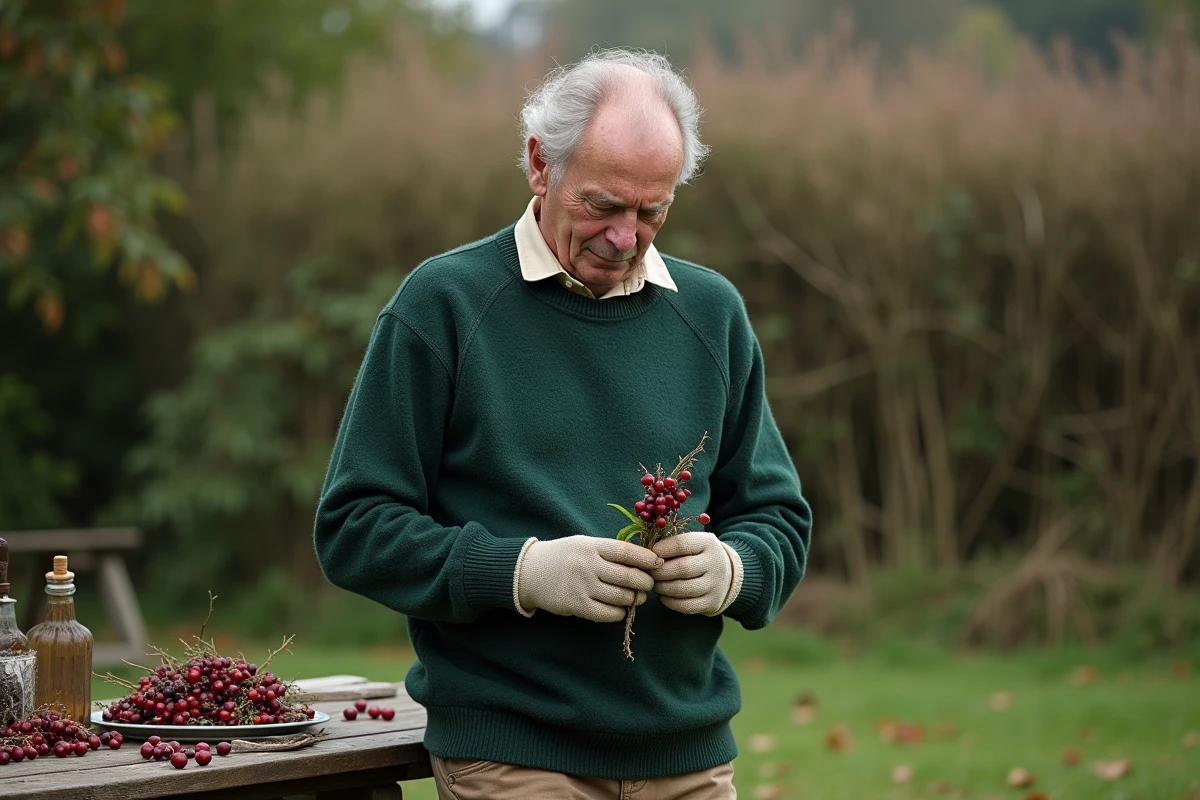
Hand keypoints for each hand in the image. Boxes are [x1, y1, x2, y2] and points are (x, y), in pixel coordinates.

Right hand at [517, 536, 660, 622]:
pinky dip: (619, 613)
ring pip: (621, 597)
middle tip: (649, 585)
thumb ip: (609, 551)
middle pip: (629, 576)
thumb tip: (644, 560)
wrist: (530, 572)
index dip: (647, 559)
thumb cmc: (564, 556)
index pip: (627, 552)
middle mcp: (588, 564)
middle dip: (645, 583)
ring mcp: (582, 586)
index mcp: (592, 546)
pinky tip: (620, 609)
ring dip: (634, 599)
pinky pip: (607, 613)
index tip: (659, 563)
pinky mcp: (576, 605)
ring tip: (636, 597)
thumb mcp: (584, 544)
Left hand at [651, 532, 739, 615]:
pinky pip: (687, 606)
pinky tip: (664, 597)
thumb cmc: (698, 556)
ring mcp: (715, 584)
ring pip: (683, 588)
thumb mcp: (692, 543)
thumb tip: (646, 553)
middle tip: (650, 573)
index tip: (652, 553)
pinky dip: (671, 602)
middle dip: (660, 572)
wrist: (725, 574)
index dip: (662, 549)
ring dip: (663, 588)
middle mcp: (715, 563)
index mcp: (708, 543)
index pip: (681, 544)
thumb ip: (672, 544)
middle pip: (682, 568)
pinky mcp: (712, 602)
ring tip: (655, 585)